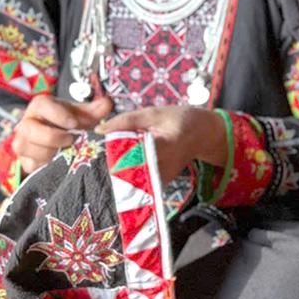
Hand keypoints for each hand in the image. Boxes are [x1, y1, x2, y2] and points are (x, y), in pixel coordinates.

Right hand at [13, 93, 112, 175]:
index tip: (74, 123)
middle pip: (28, 129)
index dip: (57, 115)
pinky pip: (30, 165)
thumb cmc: (72, 123)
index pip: (41, 105)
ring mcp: (23, 143)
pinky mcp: (26, 161)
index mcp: (41, 107)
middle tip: (71, 140)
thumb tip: (107, 104)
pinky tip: (59, 162)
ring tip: (65, 152)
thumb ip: (96, 110)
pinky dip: (46, 165)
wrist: (61, 140)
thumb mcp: (84, 115)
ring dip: (49, 152)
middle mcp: (27, 123)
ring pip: (26, 148)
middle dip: (52, 137)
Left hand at [96, 106, 227, 179]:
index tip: (98, 154)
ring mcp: (161, 179)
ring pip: (130, 182)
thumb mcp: (154, 114)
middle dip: (109, 168)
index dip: (113, 156)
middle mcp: (162, 168)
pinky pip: (137, 184)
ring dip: (115, 174)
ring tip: (104, 164)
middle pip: (128, 173)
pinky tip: (119, 168)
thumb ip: (127, 121)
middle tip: (95, 160)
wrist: (203, 135)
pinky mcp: (158, 185)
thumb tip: (99, 129)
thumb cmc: (180, 120)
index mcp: (164, 146)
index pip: (133, 155)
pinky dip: (125, 177)